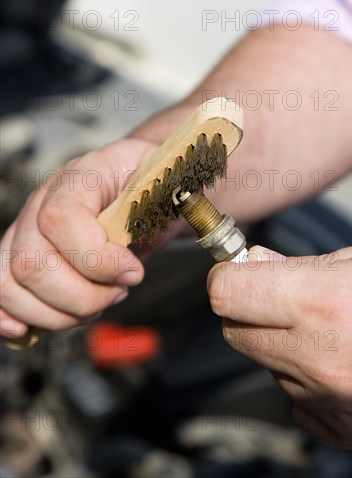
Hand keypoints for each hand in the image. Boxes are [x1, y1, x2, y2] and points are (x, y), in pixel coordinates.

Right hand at [0, 138, 167, 336]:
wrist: (141, 189)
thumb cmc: (155, 188)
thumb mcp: (173, 181)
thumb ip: (174, 194)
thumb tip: (182, 204)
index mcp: (81, 177)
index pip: (60, 220)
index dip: (96, 258)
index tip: (133, 272)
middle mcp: (43, 202)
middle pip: (32, 262)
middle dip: (83, 295)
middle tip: (120, 291)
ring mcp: (27, 230)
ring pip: (12, 285)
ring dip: (59, 312)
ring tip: (97, 302)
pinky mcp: (22, 256)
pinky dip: (10, 316)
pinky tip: (30, 326)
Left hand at [207, 243, 351, 449]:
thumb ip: (299, 266)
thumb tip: (251, 263)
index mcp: (321, 303)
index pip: (227, 293)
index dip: (228, 276)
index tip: (236, 270)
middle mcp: (319, 358)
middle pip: (235, 331)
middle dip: (249, 310)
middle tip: (279, 296)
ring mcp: (330, 401)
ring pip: (267, 366)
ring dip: (282, 345)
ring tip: (330, 329)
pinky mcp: (343, 430)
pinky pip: (297, 401)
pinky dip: (306, 381)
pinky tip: (342, 363)